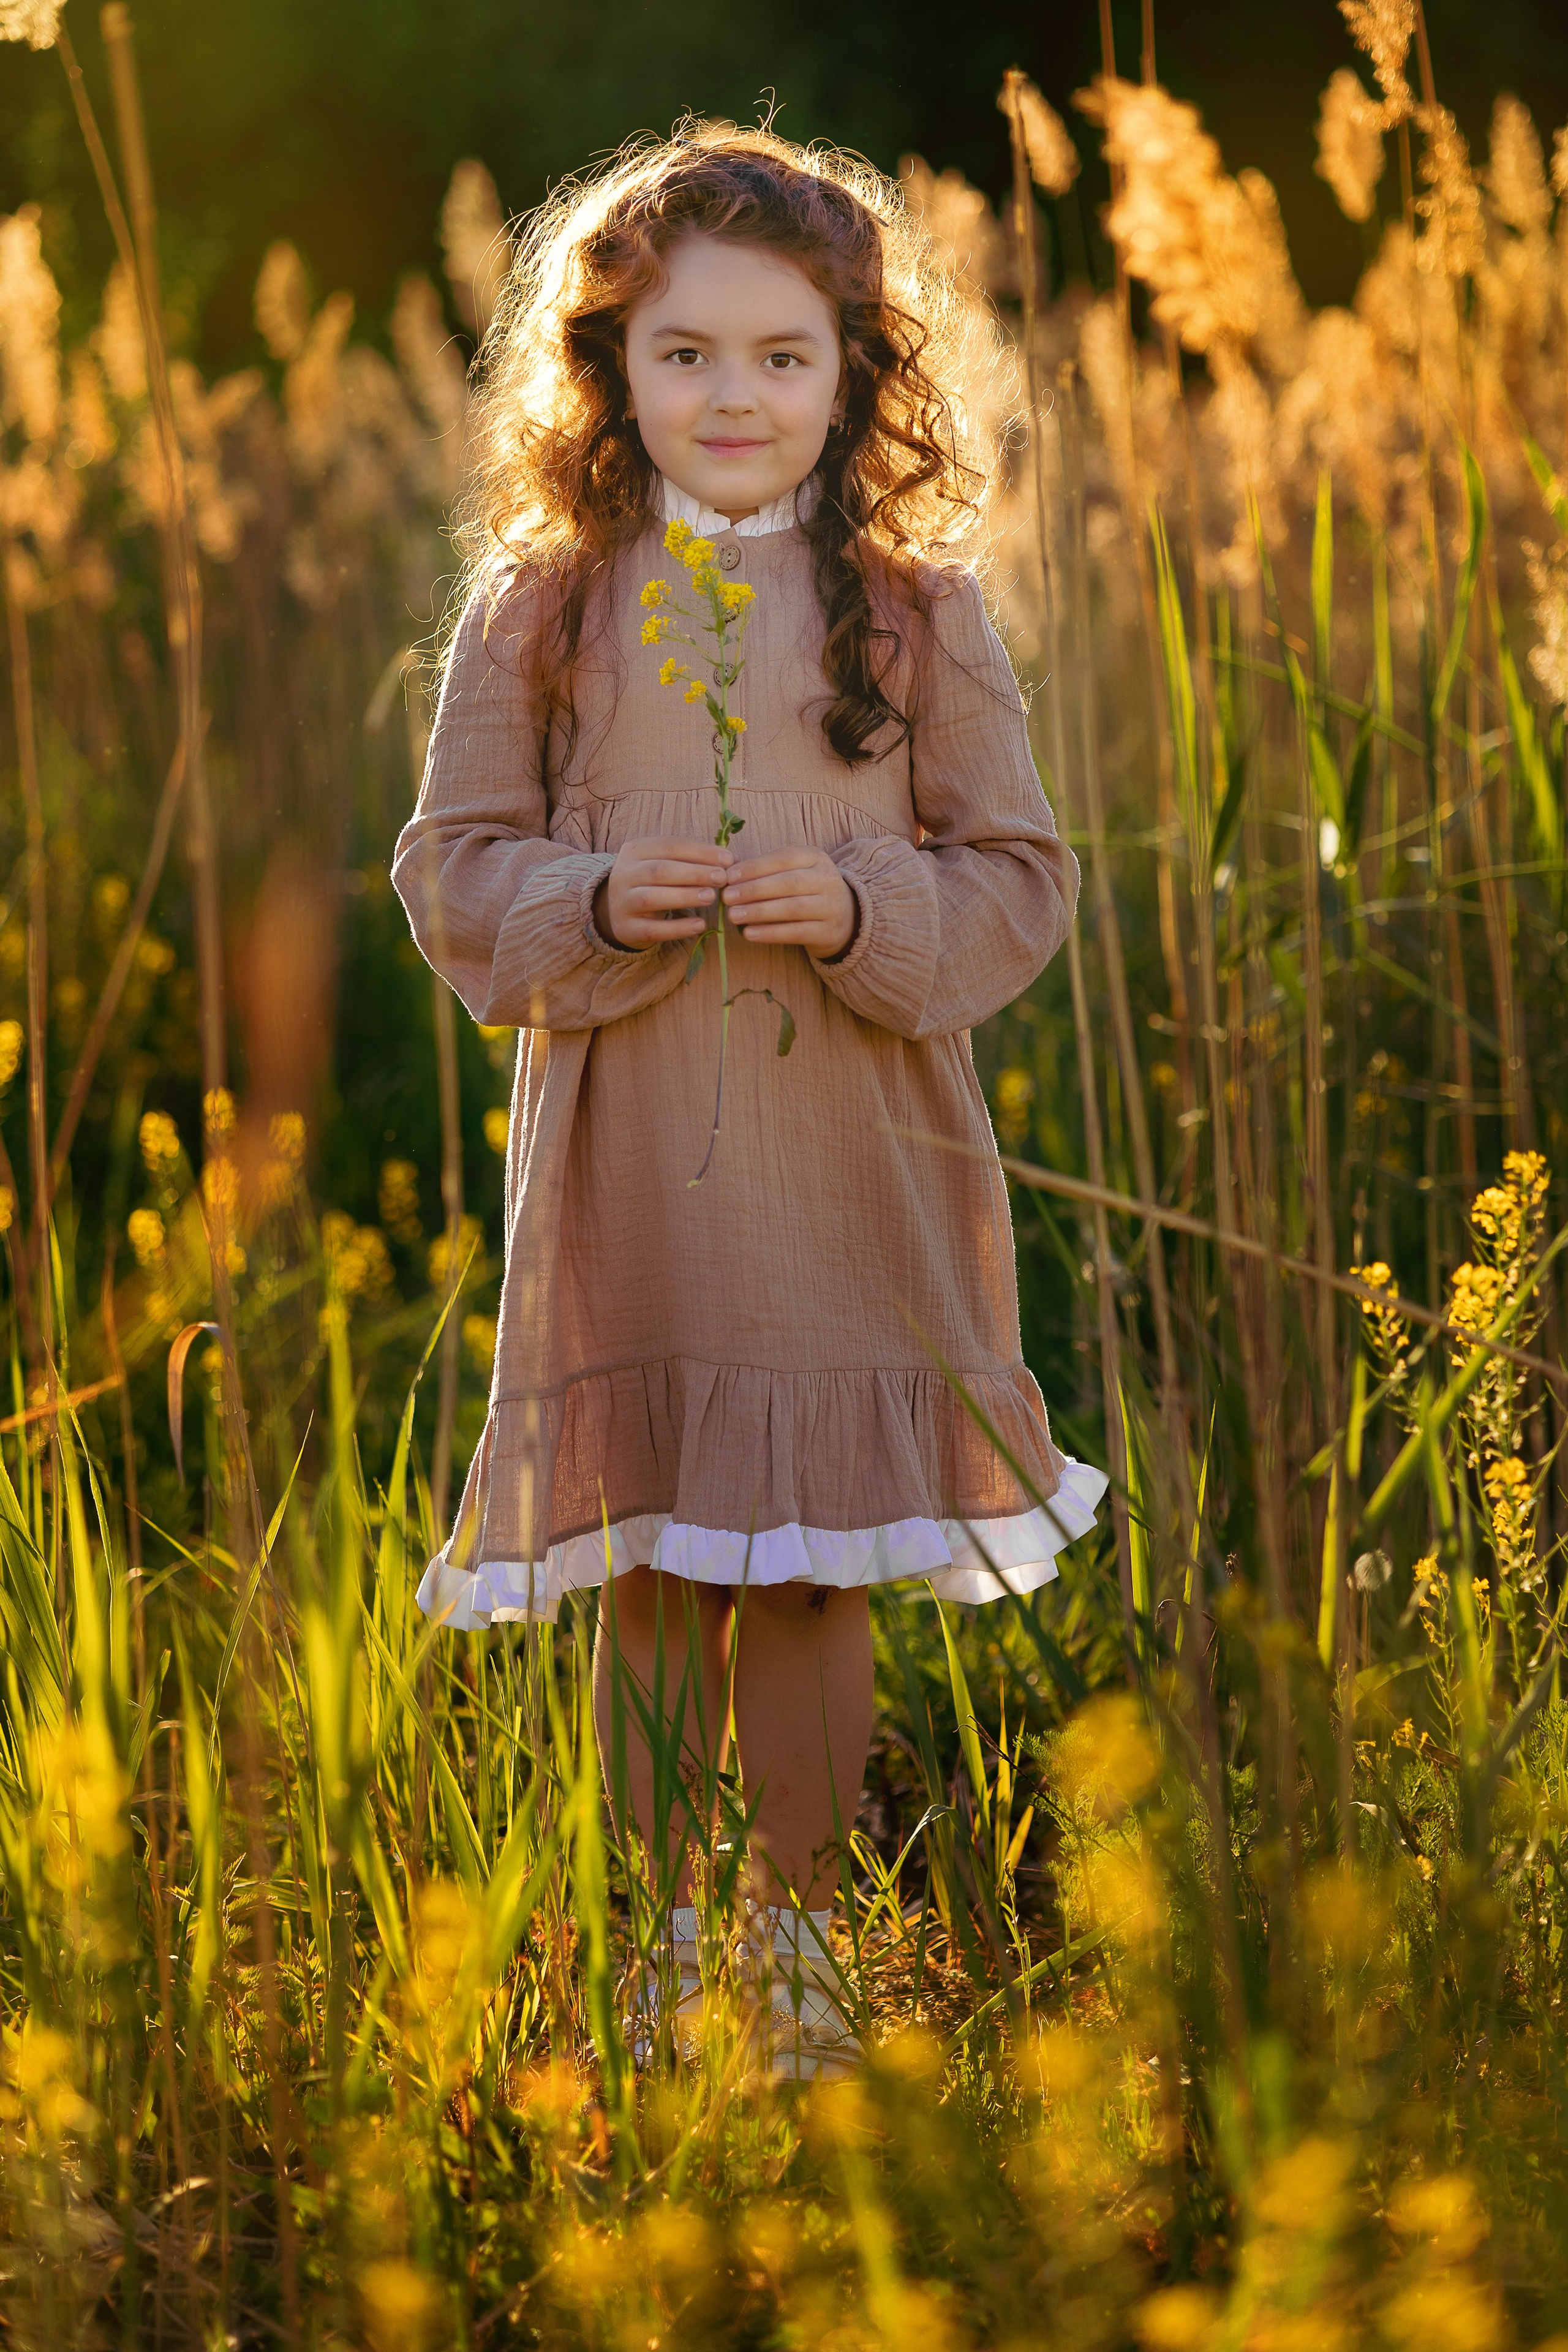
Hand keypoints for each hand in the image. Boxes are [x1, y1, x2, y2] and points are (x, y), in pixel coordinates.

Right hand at [594, 835, 734, 948]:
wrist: (616, 910)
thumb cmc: (651, 882)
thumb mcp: (664, 863)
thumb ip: (691, 859)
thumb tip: (729, 860)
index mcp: (636, 850)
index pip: (669, 845)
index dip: (700, 852)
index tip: (728, 860)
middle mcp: (624, 874)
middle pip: (660, 870)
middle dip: (694, 873)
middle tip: (722, 878)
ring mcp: (622, 902)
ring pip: (652, 898)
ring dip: (685, 896)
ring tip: (711, 897)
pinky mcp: (627, 928)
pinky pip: (653, 929)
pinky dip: (677, 928)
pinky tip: (700, 925)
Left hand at [722, 848, 856, 957]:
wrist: (845, 918)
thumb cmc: (807, 891)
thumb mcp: (793, 872)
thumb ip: (765, 870)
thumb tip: (728, 873)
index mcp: (816, 857)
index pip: (785, 858)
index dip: (756, 867)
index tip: (730, 876)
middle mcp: (828, 879)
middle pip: (788, 883)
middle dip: (754, 890)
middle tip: (727, 897)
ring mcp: (831, 907)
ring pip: (792, 908)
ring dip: (759, 912)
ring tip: (733, 916)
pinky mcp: (828, 932)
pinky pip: (796, 932)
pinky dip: (770, 933)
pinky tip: (749, 933)